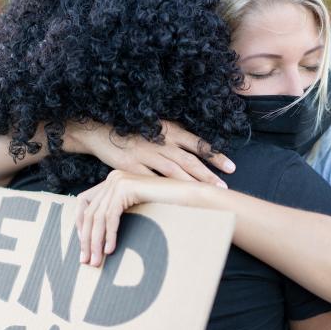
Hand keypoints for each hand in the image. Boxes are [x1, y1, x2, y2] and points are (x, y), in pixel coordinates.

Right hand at [65, 120, 234, 187]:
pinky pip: (149, 180)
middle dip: (207, 174)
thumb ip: (172, 142)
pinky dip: (162, 190)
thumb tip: (192, 158)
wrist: (99, 130)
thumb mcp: (154, 129)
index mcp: (168, 130)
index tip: (232, 167)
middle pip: (188, 160)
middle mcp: (159, 140)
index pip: (197, 144)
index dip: (215, 155)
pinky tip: (174, 200)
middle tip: (223, 187)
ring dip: (190, 183)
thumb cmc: (131, 132)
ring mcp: (144, 153)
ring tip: (205, 196)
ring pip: (172, 170)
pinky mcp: (129, 165)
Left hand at [75, 170, 201, 266]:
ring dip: (95, 242)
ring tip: (97, 261)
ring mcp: (118, 181)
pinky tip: (110, 250)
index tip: (83, 244)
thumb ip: (118, 213)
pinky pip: (111, 217)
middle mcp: (112, 178)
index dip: (79, 224)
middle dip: (86, 239)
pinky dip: (109, 235)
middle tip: (86, 260)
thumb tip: (98, 238)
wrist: (188, 197)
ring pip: (98, 217)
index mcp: (112, 181)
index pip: (83, 202)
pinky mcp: (126, 188)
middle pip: (89, 212)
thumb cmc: (166, 207)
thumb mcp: (136, 209)